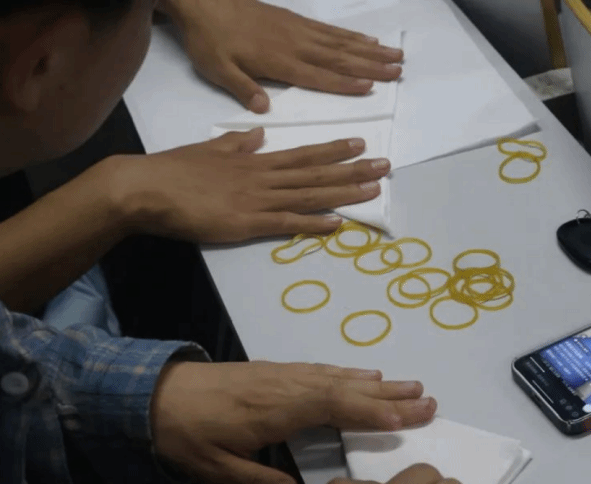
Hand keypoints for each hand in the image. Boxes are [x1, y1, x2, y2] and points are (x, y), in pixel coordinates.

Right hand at [105, 128, 388, 242]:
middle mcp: (262, 177)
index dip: (333, 150)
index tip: (358, 145)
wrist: (145, 188)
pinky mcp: (246, 223)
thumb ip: (236, 143)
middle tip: (384, 166)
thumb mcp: (209, 148)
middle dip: (352, 170)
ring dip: (344, 192)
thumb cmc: (173, 170)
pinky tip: (337, 224)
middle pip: (315, 172)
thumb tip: (256, 132)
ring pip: (309, 195)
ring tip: (373, 189)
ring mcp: (256, 200)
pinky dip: (314, 223)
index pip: (302, 154)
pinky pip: (287, 222)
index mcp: (254, 160)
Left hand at [151, 362, 437, 483]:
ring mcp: (286, 375)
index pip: (334, 407)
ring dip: (380, 383)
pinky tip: (367, 374)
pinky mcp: (279, 371)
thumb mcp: (219, 469)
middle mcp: (290, 385)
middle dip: (390, 397)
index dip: (370, 412)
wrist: (155, 392)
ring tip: (413, 386)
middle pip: (348, 388)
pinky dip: (352, 373)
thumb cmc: (187, 432)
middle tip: (430, 401)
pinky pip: (325, 371)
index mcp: (278, 409)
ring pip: (342, 377)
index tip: (405, 419)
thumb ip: (265, 482)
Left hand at [164, 0, 403, 112]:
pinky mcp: (295, 20)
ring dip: (369, 49)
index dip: (345, 83)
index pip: (318, 75)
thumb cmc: (209, 40)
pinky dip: (351, 36)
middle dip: (371, 65)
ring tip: (394, 55)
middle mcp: (295, 44)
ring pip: (340, 42)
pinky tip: (366, 39)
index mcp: (278, 61)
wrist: (202, 1)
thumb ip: (242, 88)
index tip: (371, 86)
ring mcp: (298, 30)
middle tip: (398, 70)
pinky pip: (329, 30)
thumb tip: (262, 110)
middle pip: (339, 57)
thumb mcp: (217, 70)